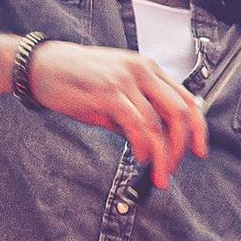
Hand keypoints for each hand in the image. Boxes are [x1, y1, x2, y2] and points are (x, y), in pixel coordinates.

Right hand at [24, 41, 207, 187]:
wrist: (42, 67)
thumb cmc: (77, 80)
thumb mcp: (116, 94)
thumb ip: (138, 115)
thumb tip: (157, 145)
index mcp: (148, 69)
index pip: (186, 99)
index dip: (198, 129)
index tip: (199, 150)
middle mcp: (142, 71)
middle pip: (179, 112)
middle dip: (182, 146)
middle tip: (175, 167)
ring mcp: (126, 81)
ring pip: (158, 124)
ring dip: (163, 156)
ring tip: (159, 173)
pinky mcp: (108, 94)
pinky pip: (137, 126)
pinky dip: (144, 147)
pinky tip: (142, 158)